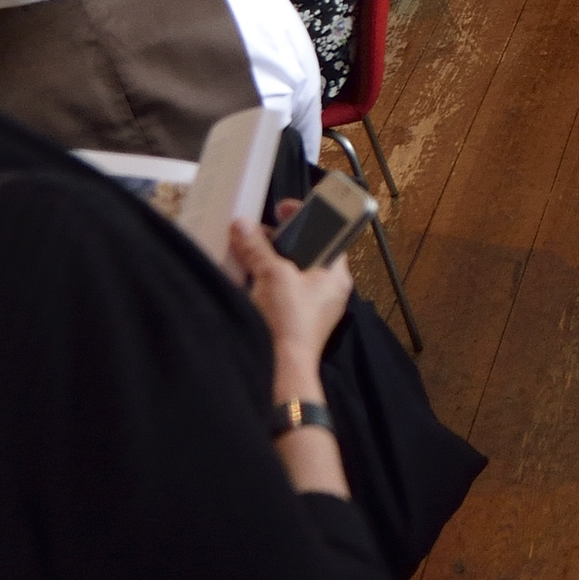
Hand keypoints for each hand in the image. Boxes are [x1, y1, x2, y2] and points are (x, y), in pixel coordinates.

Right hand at [226, 206, 354, 388]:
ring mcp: (310, 306)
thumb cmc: (288, 322)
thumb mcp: (272, 275)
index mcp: (335, 274)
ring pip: (289, 271)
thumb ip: (257, 248)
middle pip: (305, 251)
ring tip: (245, 250)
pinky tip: (244, 276)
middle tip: (257, 231)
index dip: (307, 216)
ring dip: (268, 259)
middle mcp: (327, 289)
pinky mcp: (291, 319)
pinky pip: (278, 290)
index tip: (283, 209)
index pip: (328, 232)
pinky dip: (263, 280)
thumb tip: (243, 225)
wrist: (281, 370)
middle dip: (279, 238)